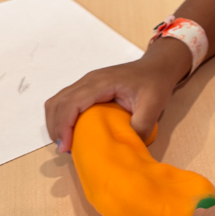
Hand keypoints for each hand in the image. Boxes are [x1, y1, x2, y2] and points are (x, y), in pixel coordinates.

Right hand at [45, 37, 190, 151]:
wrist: (158, 66)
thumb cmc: (155, 82)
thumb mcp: (154, 105)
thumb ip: (141, 126)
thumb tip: (126, 148)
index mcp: (102, 83)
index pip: (72, 103)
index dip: (64, 126)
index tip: (66, 147)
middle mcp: (89, 80)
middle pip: (58, 102)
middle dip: (56, 128)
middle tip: (65, 149)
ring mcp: (86, 83)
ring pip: (57, 101)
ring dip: (56, 123)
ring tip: (66, 143)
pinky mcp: (88, 88)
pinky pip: (65, 102)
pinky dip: (62, 118)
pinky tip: (72, 132)